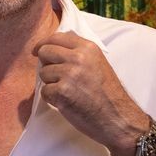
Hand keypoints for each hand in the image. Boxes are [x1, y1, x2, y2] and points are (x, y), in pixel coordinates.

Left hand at [35, 33, 148, 155]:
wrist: (118, 118)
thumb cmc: (108, 94)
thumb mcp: (98, 63)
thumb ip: (79, 53)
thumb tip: (54, 46)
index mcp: (88, 48)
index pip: (56, 37)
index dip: (43, 44)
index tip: (37, 50)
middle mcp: (78, 58)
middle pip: (45, 52)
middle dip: (46, 64)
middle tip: (56, 77)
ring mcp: (69, 74)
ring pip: (43, 73)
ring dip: (51, 84)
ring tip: (69, 92)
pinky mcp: (62, 92)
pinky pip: (45, 91)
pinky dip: (52, 99)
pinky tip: (68, 102)